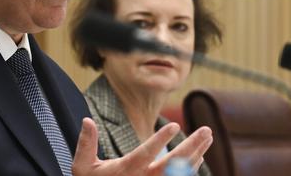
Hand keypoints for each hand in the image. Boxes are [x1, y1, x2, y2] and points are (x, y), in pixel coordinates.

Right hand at [72, 118, 212, 175]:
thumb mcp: (83, 167)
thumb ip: (86, 143)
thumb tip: (87, 119)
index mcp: (124, 171)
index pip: (145, 154)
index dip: (159, 140)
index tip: (174, 124)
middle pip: (172, 165)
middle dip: (191, 146)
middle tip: (206, 130)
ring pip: (180, 173)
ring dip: (196, 154)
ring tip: (207, 136)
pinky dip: (191, 169)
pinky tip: (199, 156)